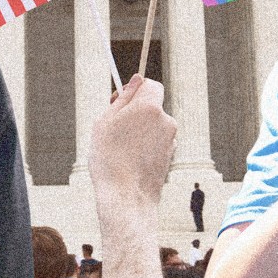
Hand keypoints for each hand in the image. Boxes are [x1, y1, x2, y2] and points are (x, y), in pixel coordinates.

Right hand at [90, 74, 175, 209]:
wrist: (125, 197)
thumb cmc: (110, 158)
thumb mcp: (106, 122)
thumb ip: (123, 98)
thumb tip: (136, 80)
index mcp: (150, 107)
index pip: (151, 85)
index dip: (136, 89)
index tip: (120, 99)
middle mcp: (166, 120)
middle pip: (152, 106)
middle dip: (136, 111)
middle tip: (114, 126)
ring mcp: (171, 139)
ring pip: (153, 125)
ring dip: (140, 130)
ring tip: (119, 148)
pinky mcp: (170, 155)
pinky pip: (157, 142)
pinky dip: (146, 145)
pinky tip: (130, 159)